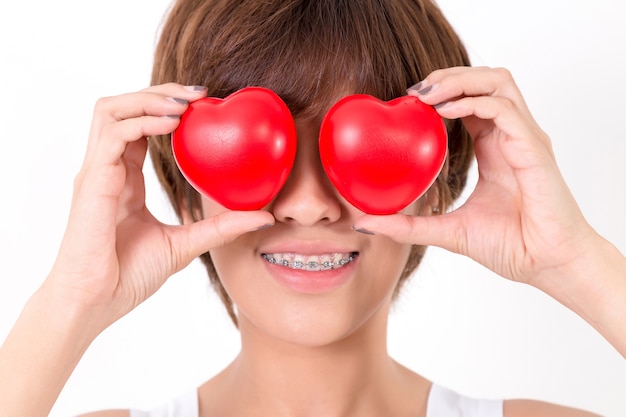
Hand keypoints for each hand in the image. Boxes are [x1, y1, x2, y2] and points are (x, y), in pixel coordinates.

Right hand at [44, 83, 273, 330]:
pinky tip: (172, 124)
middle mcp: (107, 168)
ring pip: (111, 110)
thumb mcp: (185, 244)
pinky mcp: (92, 182)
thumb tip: (264, 217)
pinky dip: (142, 121)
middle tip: (198, 93)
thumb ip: (220, 227)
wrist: (95, 303)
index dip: (167, 108)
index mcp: (123, 177)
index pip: (139, 125)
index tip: (205, 104)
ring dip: (148, 99)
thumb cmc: (128, 275)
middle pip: (122, 106)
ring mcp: (96, 172)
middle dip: (159, 92)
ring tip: (185, 105)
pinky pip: (113, 135)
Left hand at [353, 66, 597, 292]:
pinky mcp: (535, 149)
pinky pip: (505, 110)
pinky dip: (475, 102)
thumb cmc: (510, 246)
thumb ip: (409, 226)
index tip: (408, 100)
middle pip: (486, 80)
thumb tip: (364, 223)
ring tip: (428, 95)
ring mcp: (525, 139)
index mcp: (495, 147)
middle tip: (414, 90)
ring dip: (461, 80)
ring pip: (498, 82)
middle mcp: (512, 136)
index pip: (471, 101)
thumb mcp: (448, 231)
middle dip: (449, 75)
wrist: (547, 266)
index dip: (442, 92)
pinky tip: (447, 112)